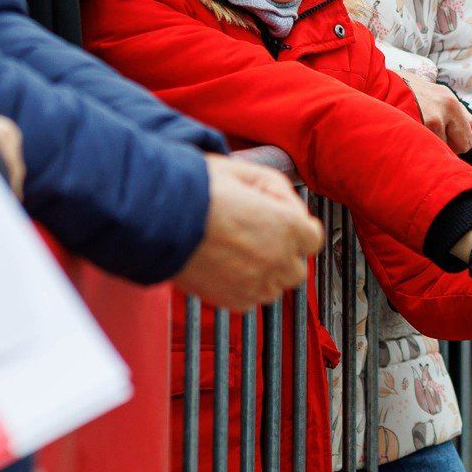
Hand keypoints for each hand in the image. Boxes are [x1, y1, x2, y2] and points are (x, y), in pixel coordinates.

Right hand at [176, 155, 322, 309]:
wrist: (158, 216)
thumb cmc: (198, 189)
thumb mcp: (245, 171)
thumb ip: (275, 188)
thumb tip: (283, 203)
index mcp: (287, 226)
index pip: (313, 237)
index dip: (296, 225)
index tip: (279, 218)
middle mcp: (277, 260)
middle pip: (296, 266)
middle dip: (282, 251)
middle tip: (255, 233)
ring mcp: (255, 284)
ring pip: (274, 286)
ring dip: (263, 270)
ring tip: (236, 248)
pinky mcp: (232, 300)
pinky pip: (250, 299)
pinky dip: (242, 285)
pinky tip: (225, 264)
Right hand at [402, 73, 471, 155]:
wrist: (379, 86)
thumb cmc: (409, 92)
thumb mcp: (438, 96)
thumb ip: (462, 115)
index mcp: (452, 102)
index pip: (469, 139)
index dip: (457, 142)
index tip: (444, 136)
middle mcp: (446, 109)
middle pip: (461, 147)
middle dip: (448, 147)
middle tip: (430, 134)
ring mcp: (430, 120)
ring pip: (441, 151)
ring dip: (430, 147)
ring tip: (416, 132)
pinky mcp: (416, 128)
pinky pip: (426, 151)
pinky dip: (419, 149)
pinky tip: (409, 138)